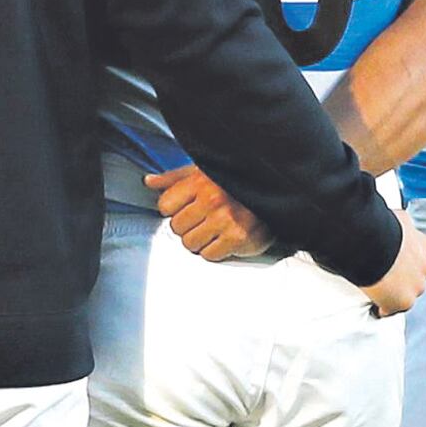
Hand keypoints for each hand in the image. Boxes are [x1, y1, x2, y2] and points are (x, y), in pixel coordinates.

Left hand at [148, 163, 273, 262]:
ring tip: (215, 229)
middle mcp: (212, 200)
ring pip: (190, 244)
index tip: (187, 208)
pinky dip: (216, 250)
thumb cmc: (236, 183)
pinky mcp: (238, 238)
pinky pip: (209, 255)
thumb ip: (174, 178)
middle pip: (176, 227)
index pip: (164, 206)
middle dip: (188, 226)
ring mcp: (225, 220)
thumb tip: (149, 181)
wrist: (276, 193)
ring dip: (200, 240)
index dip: (173, 210)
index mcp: (199, 181)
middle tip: (204, 219)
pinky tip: (225, 237)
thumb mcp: (204, 171)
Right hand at [362, 218, 425, 318]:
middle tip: (384, 273)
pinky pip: (392, 309)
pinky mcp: (403, 302)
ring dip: (397, 292)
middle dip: (405, 276)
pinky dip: (384, 308)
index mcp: (423, 244)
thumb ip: (397, 218)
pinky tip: (375, 306)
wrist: (369, 244)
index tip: (397, 257)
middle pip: (418, 276)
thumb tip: (387, 208)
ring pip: (408, 293)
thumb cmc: (377, 227)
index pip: (422, 253)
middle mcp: (425, 266)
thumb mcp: (393, 215)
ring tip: (378, 289)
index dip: (407, 256)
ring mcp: (416, 285)